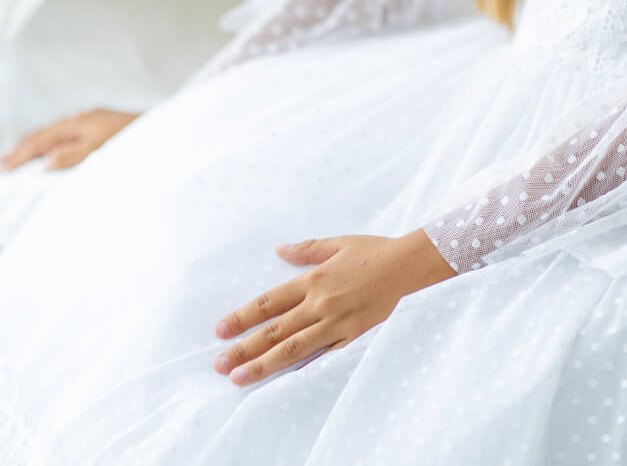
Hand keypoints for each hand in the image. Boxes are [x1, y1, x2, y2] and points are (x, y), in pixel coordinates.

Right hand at [0, 108, 141, 170]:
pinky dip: (57, 136)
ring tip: (23, 148)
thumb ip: (71, 156)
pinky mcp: (104, 121)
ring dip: (39, 140)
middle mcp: (84, 117)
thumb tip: (43, 163)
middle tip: (4, 159)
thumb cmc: (132, 139)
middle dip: (25, 146)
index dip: (22, 155)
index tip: (4, 168)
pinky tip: (58, 141)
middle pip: (47, 132)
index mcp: (78, 123)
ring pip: (59, 128)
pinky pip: (72, 128)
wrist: (163, 126)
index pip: (43, 141)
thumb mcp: (99, 151)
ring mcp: (94, 117)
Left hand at [212, 230, 457, 386]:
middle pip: (275, 330)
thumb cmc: (373, 251)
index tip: (219, 331)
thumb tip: (279, 250)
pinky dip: (302, 369)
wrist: (408, 265)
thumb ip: (307, 250)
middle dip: (244, 348)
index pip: (270, 302)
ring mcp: (336, 323)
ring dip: (264, 364)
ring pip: (293, 348)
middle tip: (218, 364)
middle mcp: (320, 304)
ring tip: (239, 378)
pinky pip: (323, 356)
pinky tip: (284, 382)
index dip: (243, 317)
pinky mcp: (351, 336)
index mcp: (314, 279)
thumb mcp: (339, 243)